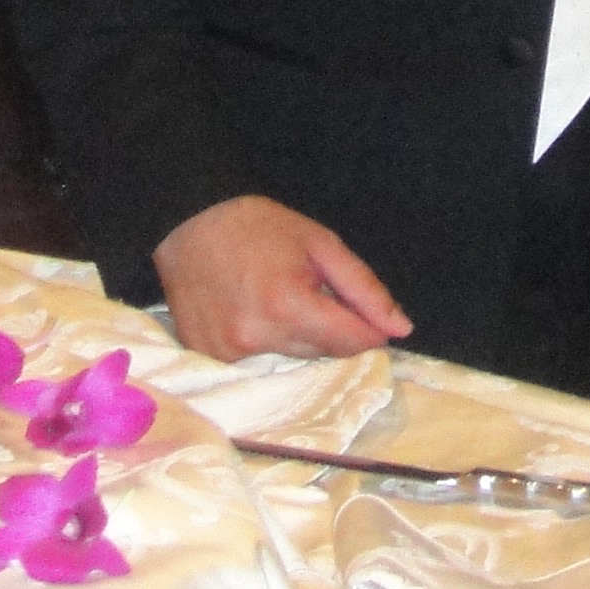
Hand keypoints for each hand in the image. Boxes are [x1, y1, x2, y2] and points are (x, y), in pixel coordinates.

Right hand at [153, 195, 411, 361]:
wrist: (188, 224)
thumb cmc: (259, 227)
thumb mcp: (321, 243)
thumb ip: (364, 289)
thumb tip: (401, 329)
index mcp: (289, 305)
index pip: (352, 343)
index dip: (369, 330)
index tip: (368, 315)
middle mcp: (257, 338)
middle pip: (323, 353)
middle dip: (330, 328)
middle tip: (313, 292)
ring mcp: (228, 354)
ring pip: (293, 361)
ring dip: (299, 338)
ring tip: (279, 298)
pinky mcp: (210, 359)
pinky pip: (259, 364)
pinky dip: (267, 344)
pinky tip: (254, 313)